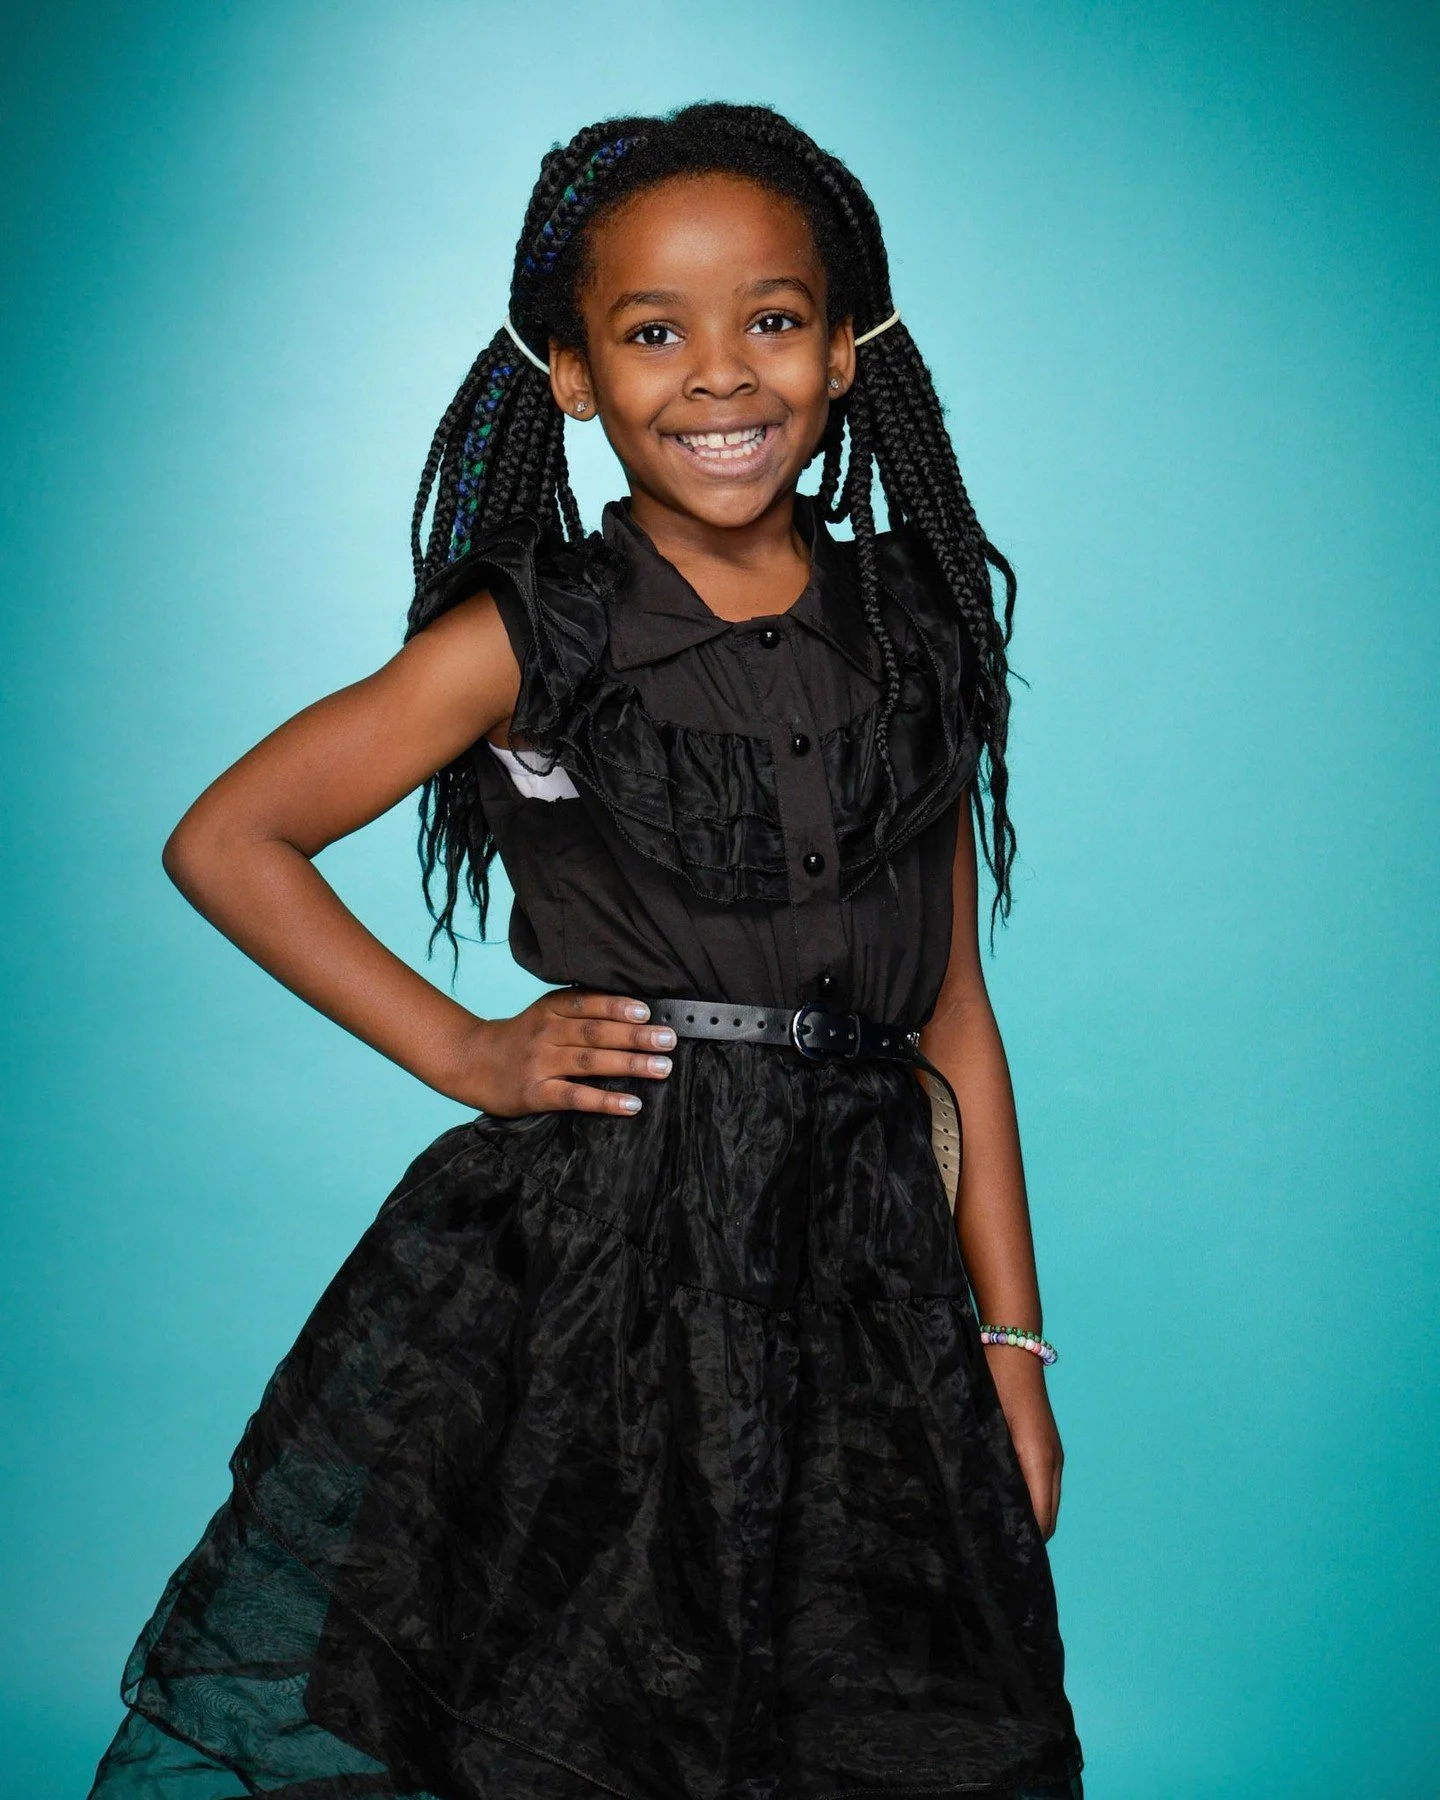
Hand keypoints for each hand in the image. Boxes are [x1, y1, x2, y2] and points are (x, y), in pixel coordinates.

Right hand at [442, 989, 675, 1117]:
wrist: (472, 1061)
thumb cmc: (521, 1037)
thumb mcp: (545, 1013)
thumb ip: (580, 1010)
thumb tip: (635, 1013)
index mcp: (551, 1008)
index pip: (589, 1003)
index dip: (618, 1006)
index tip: (648, 1011)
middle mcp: (546, 1032)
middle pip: (596, 1032)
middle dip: (636, 1036)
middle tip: (668, 1040)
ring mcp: (540, 1063)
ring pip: (590, 1062)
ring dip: (630, 1064)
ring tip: (662, 1068)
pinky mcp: (536, 1093)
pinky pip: (576, 1097)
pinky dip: (606, 1101)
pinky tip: (632, 1103)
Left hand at [983, 1344, 1064, 1539]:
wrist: (1011, 1347)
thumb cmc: (994, 1382)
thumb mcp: (986, 1427)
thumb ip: (985, 1467)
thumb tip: (976, 1505)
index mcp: (1039, 1461)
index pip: (1040, 1522)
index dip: (1022, 1544)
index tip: (996, 1560)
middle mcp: (1052, 1462)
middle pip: (1047, 1520)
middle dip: (1025, 1537)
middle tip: (990, 1551)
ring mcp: (1052, 1454)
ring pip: (1046, 1504)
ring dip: (1028, 1519)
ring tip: (993, 1531)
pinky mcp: (1046, 1446)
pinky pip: (1043, 1487)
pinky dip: (1029, 1502)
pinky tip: (1002, 1502)